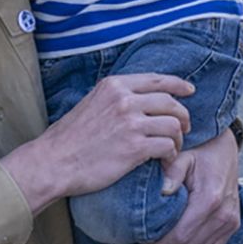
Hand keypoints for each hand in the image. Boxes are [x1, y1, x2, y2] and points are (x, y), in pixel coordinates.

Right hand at [0, 73, 193, 212]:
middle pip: (171, 103)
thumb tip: (141, 97)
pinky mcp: (135, 147)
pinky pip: (168, 146)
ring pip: (173, 125)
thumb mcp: (92, 103)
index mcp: (114, 86)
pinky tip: (164, 159)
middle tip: (184, 128)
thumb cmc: (70, 138)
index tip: (190, 91)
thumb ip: (117, 97)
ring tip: (172, 147)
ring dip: (178, 138)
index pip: (158, 79)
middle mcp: (125, 100)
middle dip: (183, 116)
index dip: (179, 85)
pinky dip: (171, 154)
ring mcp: (131, 123)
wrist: (52, 163)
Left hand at [142, 128, 241, 243]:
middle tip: (151, 240)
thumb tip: (163, 191)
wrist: (224, 150)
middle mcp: (223, 214)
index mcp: (209, 198)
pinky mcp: (233, 225)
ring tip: (166, 239)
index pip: (180, 236)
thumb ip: (171, 172)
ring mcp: (231, 221)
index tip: (145, 241)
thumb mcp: (182, 157)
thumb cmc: (202, 153)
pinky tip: (184, 240)